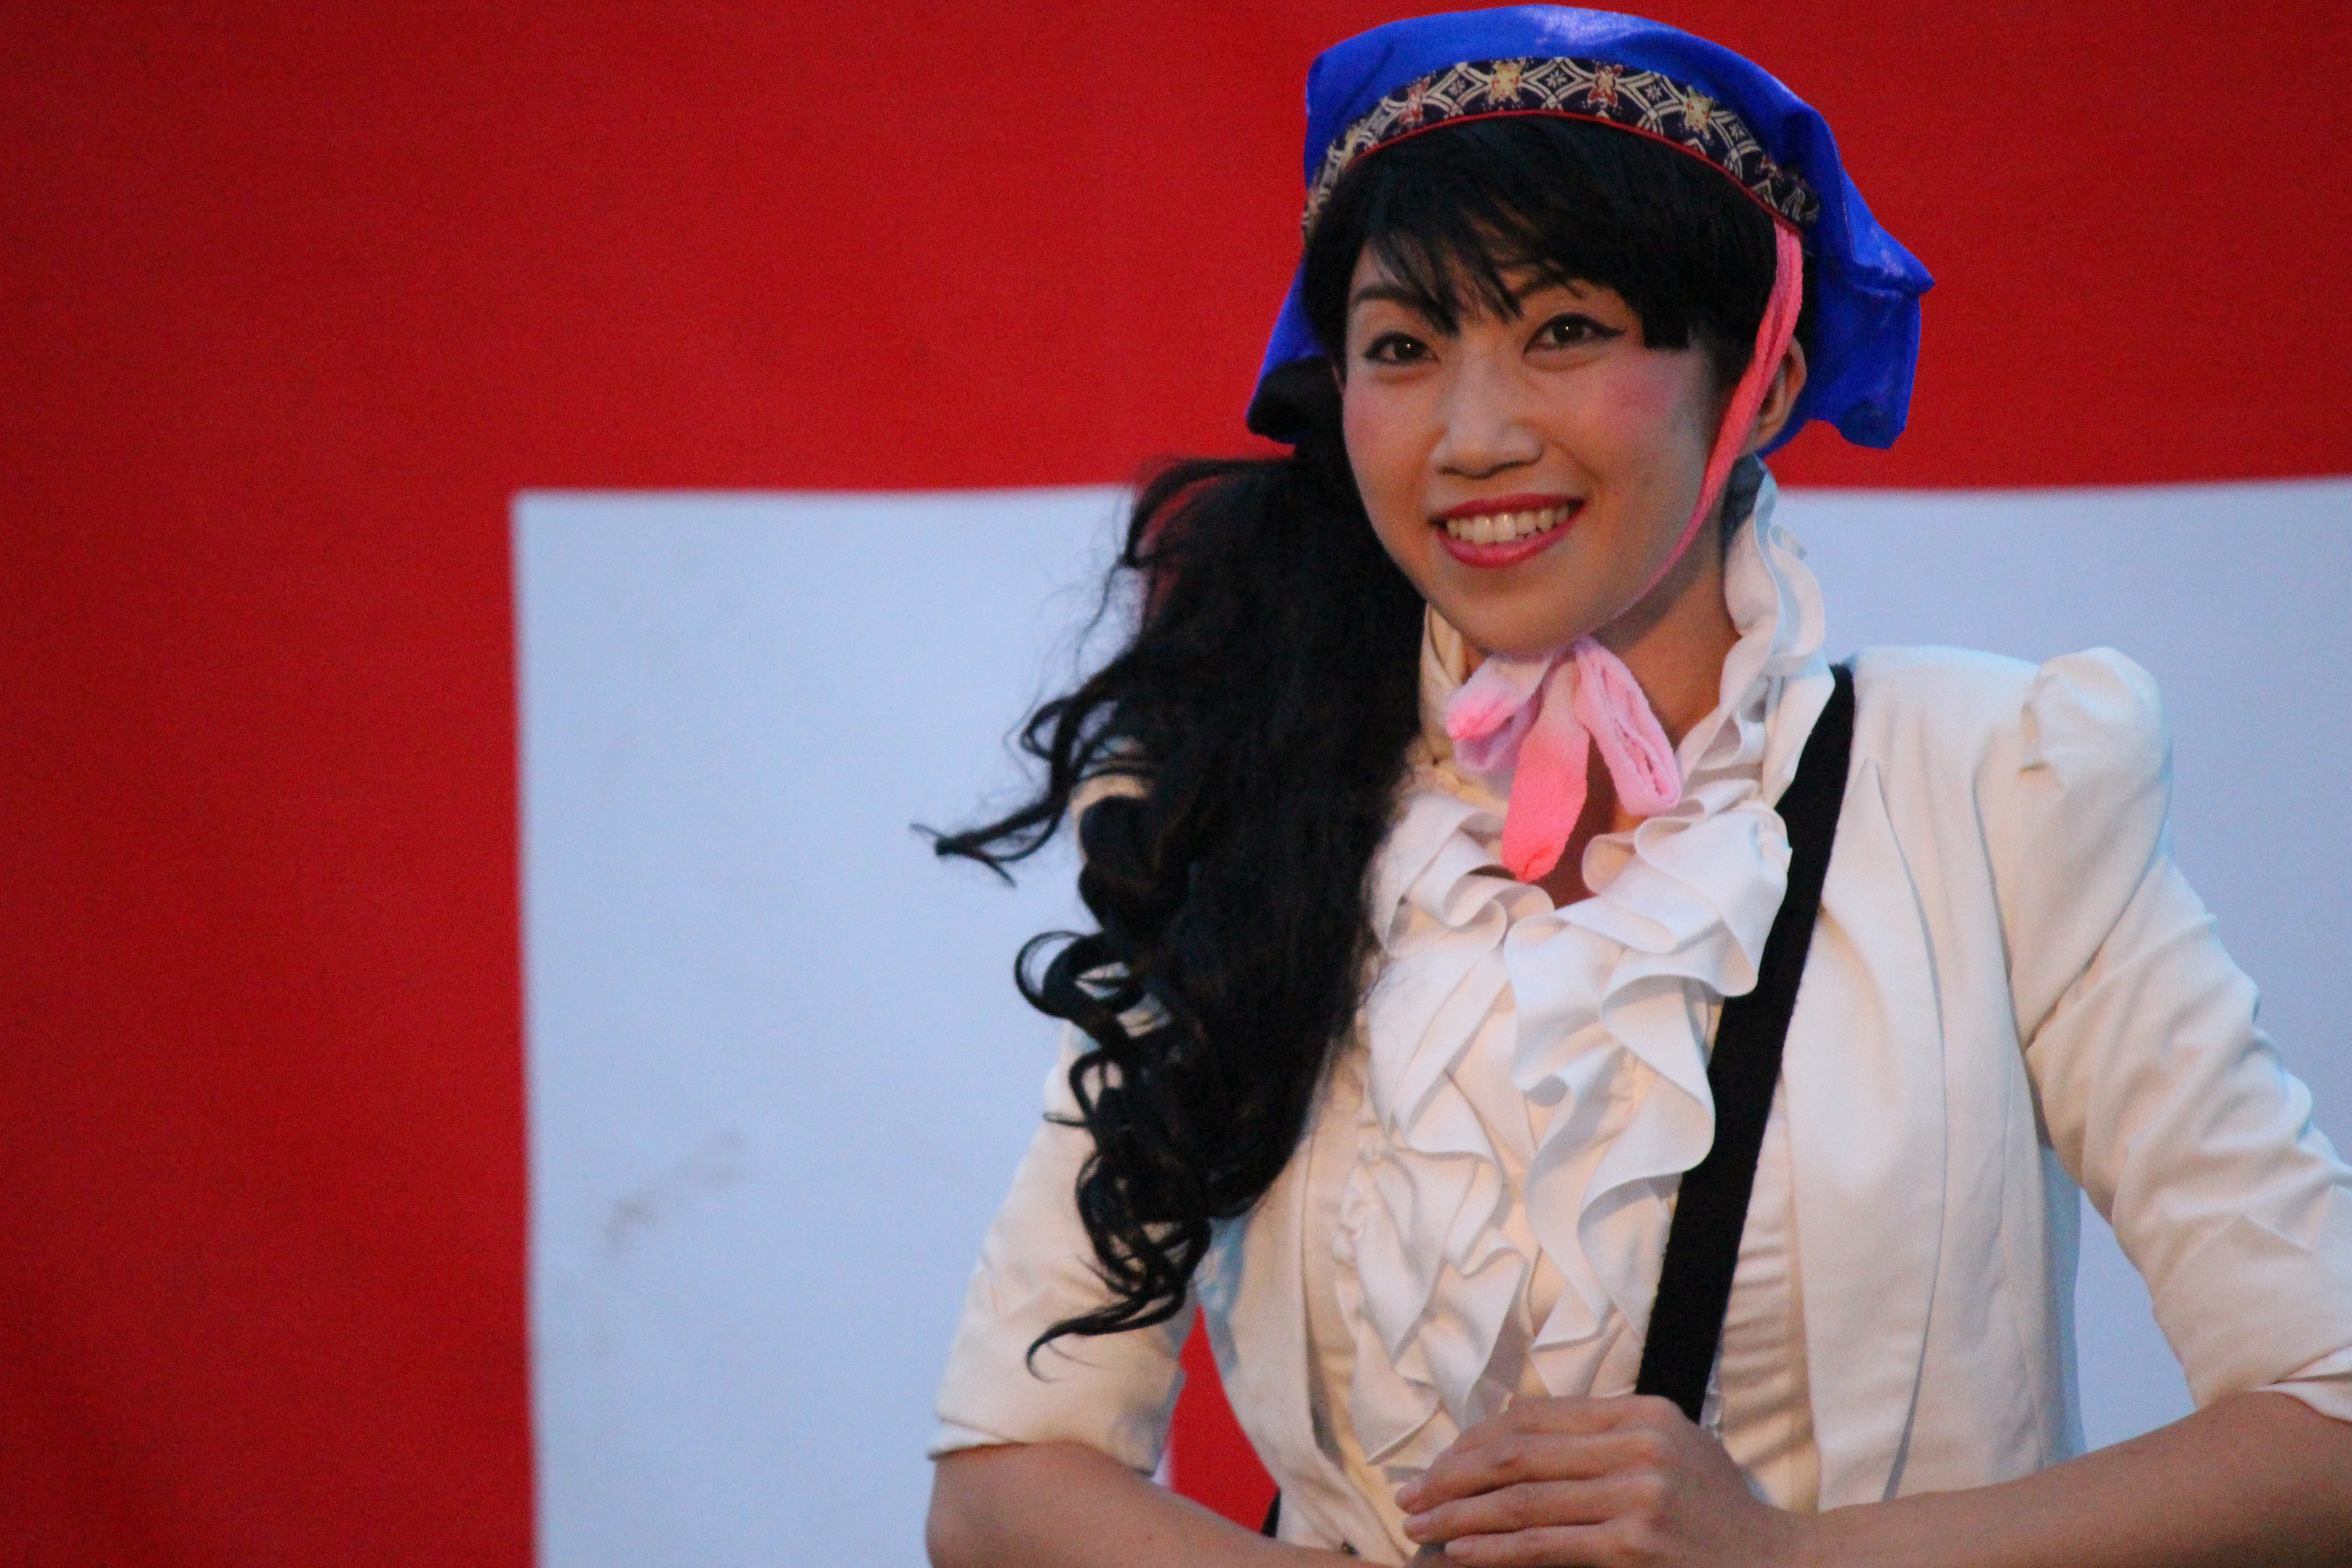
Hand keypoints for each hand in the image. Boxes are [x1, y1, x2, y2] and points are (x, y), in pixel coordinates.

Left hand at [1392, 1394, 1813, 1566]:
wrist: (1782, 1567)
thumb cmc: (1718, 1515)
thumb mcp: (1671, 1451)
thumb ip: (1605, 1439)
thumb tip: (1516, 1437)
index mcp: (1642, 1413)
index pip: (1536, 1417)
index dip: (1475, 1439)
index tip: (1437, 1464)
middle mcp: (1639, 1443)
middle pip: (1518, 1451)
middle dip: (1452, 1473)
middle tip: (1409, 1494)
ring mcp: (1638, 1493)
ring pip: (1522, 1497)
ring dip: (1458, 1512)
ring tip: (1419, 1525)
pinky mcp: (1634, 1543)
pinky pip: (1545, 1543)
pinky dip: (1493, 1547)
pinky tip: (1459, 1551)